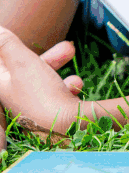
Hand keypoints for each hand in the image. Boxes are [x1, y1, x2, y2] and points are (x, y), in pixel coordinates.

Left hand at [0, 28, 83, 151]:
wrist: (66, 130)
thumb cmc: (40, 97)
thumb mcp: (22, 63)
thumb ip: (7, 44)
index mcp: (1, 86)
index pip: (3, 61)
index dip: (11, 48)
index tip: (21, 43)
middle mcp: (12, 98)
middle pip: (26, 70)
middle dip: (50, 57)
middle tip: (69, 48)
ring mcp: (28, 109)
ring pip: (44, 81)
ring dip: (60, 72)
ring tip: (76, 71)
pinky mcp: (46, 117)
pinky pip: (55, 96)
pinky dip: (67, 89)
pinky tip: (76, 87)